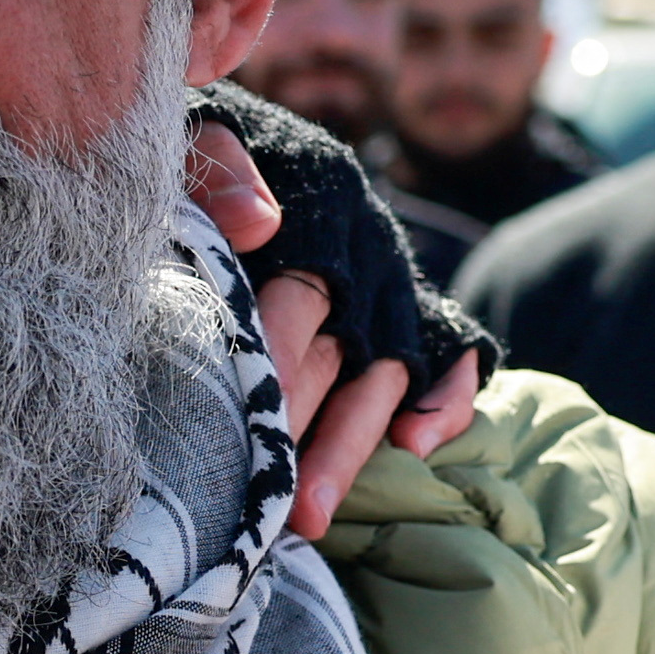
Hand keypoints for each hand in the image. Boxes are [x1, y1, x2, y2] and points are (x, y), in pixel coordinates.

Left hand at [193, 119, 482, 538]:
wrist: (249, 142)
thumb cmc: (209, 156)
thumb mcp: (201, 136)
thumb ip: (219, 166)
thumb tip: (255, 224)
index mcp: (319, 211)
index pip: (300, 293)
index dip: (274, 349)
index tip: (246, 406)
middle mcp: (367, 259)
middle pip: (340, 356)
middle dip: (306, 432)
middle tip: (272, 501)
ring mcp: (394, 294)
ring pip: (382, 381)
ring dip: (350, 449)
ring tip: (310, 517)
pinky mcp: (416, 320)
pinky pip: (452, 364)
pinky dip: (444, 405)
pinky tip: (413, 452)